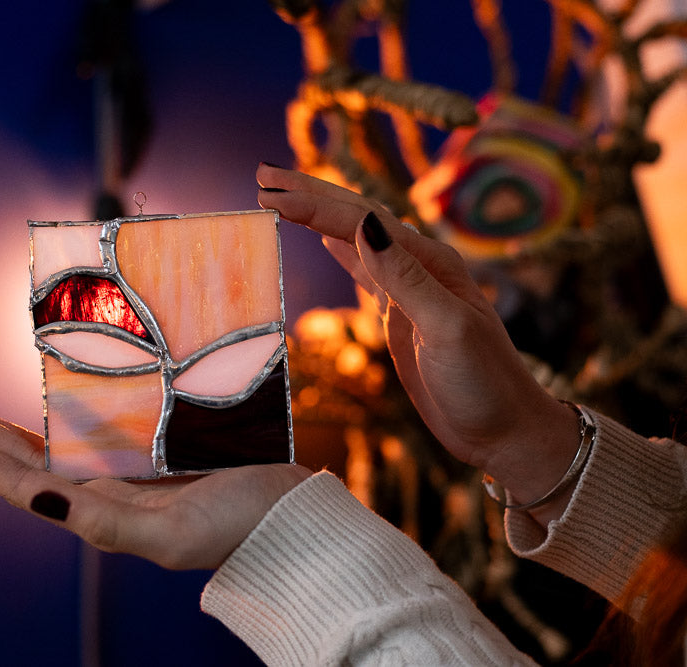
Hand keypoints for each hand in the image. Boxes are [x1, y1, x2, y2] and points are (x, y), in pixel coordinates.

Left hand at [0, 404, 312, 569]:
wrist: (295, 524)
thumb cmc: (240, 528)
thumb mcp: (171, 532)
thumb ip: (108, 521)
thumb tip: (40, 497)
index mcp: (104, 518)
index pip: (27, 488)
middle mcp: (110, 500)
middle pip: (33, 467)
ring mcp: (134, 482)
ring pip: (61, 453)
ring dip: (20, 432)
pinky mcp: (161, 463)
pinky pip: (102, 440)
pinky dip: (73, 423)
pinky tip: (67, 409)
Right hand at [257, 164, 577, 519]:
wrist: (504, 431)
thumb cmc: (484, 384)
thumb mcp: (446, 330)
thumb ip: (405, 279)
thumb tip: (364, 227)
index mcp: (429, 262)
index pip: (359, 221)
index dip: (313, 204)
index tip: (268, 192)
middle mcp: (418, 266)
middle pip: (354, 217)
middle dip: (309, 192)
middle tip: (262, 174)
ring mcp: (407, 289)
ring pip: (354, 238)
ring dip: (318, 214)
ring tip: (282, 195)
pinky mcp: (399, 315)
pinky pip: (362, 270)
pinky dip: (338, 248)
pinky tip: (323, 239)